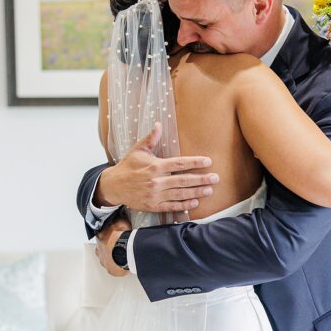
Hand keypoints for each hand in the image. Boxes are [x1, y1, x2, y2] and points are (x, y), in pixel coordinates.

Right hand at [94, 121, 219, 212]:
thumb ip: (151, 138)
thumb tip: (158, 123)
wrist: (114, 186)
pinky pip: (172, 206)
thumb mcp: (138, 150)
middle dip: (202, 179)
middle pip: (184, 180)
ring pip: (180, 194)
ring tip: (209, 190)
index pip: (179, 164)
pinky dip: (184, 205)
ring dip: (197, 192)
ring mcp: (155, 195)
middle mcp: (156, 181)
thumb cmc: (127, 166)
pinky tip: (195, 202)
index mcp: (155, 166)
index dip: (195, 163)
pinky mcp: (153, 205)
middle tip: (216, 178)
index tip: (208, 162)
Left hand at [94, 217, 132, 276]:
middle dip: (106, 248)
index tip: (113, 236)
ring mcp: (105, 261)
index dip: (106, 236)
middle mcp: (100, 250)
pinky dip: (118, 267)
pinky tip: (124, 264)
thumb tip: (119, 217)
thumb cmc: (123, 236)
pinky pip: (114, 269)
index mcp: (100, 238)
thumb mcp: (121, 223)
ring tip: (121, 256)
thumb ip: (118, 221)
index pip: (100, 236)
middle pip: (100, 249)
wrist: (127, 250)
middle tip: (116, 247)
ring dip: (112, 258)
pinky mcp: (112, 270)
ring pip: (106, 260)